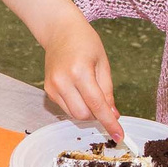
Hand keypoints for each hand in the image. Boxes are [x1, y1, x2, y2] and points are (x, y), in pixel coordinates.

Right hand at [42, 19, 120, 141]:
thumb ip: (107, 91)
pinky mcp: (48, 90)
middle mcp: (63, 81)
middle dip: (97, 115)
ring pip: (73, 114)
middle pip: (83, 115)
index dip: (109, 122)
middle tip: (104, 102)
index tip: (119, 136)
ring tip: (90, 92)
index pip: (97, 105)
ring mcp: (52, 87)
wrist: (60, 31)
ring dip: (87, 111)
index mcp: (80, 72)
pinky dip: (76, 105)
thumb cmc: (85, 42)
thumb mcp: (103, 63)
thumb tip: (113, 114)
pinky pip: (65, 108)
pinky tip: (78, 90)